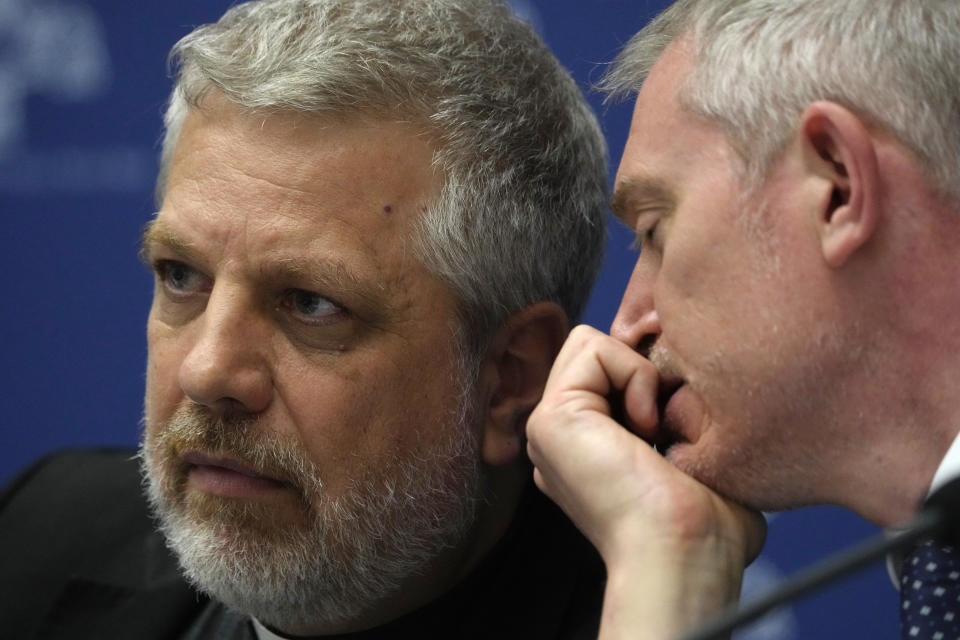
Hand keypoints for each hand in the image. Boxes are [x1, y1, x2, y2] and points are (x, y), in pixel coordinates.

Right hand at [526, 325, 765, 639]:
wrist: (684, 556)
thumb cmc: (705, 531)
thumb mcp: (701, 462)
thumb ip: (687, 422)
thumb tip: (698, 400)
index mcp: (589, 452)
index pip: (609, 375)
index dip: (650, 380)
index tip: (675, 423)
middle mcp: (563, 440)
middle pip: (596, 354)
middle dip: (638, 370)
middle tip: (662, 423)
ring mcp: (549, 428)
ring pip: (590, 343)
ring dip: (636, 373)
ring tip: (651, 427)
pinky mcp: (551, 416)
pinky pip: (593, 346)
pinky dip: (632, 375)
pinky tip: (645, 426)